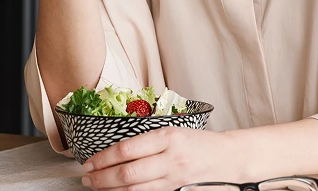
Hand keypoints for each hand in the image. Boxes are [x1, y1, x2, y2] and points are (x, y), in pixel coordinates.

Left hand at [81, 127, 242, 190]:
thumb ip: (149, 140)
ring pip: (134, 190)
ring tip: (96, 187)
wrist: (231, 159)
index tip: (89, 162)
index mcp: (168, 137)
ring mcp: (175, 179)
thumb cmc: (202, 144)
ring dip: (110, 190)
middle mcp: (171, 159)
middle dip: (101, 178)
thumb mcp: (176, 131)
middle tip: (86, 178)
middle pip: (127, 173)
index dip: (103, 158)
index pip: (126, 149)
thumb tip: (116, 151)